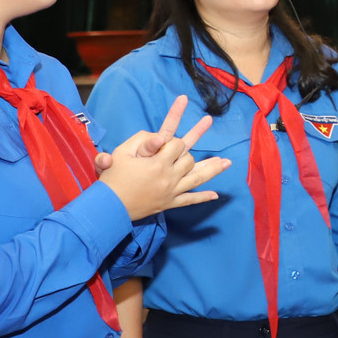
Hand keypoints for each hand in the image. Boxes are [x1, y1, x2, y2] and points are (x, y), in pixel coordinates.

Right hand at [102, 96, 227, 219]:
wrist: (109, 206)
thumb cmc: (113, 177)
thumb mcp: (122, 153)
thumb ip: (142, 142)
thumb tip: (161, 137)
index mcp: (158, 163)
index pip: (176, 144)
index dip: (174, 139)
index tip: (169, 138)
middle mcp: (169, 177)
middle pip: (189, 159)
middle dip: (188, 149)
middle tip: (200, 130)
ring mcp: (172, 191)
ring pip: (198, 178)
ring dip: (213, 169)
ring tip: (228, 162)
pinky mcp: (170, 203)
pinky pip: (190, 200)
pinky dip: (203, 198)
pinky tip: (215, 195)